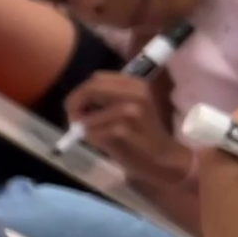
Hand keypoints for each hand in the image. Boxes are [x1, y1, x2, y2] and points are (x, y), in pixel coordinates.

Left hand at [66, 71, 190, 183]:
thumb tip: (75, 98)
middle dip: (74, 105)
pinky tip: (106, 144)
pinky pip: (90, 133)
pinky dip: (91, 140)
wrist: (163, 158)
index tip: (77, 106)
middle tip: (74, 120)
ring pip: (86, 116)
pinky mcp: (121, 131)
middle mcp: (134, 93)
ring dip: (85, 128)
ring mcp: (129, 111)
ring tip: (98, 135)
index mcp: (135, 84)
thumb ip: (107, 97)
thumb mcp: (130, 106)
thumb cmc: (142, 133)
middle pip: (89, 90)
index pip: (96, 79)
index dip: (81, 92)